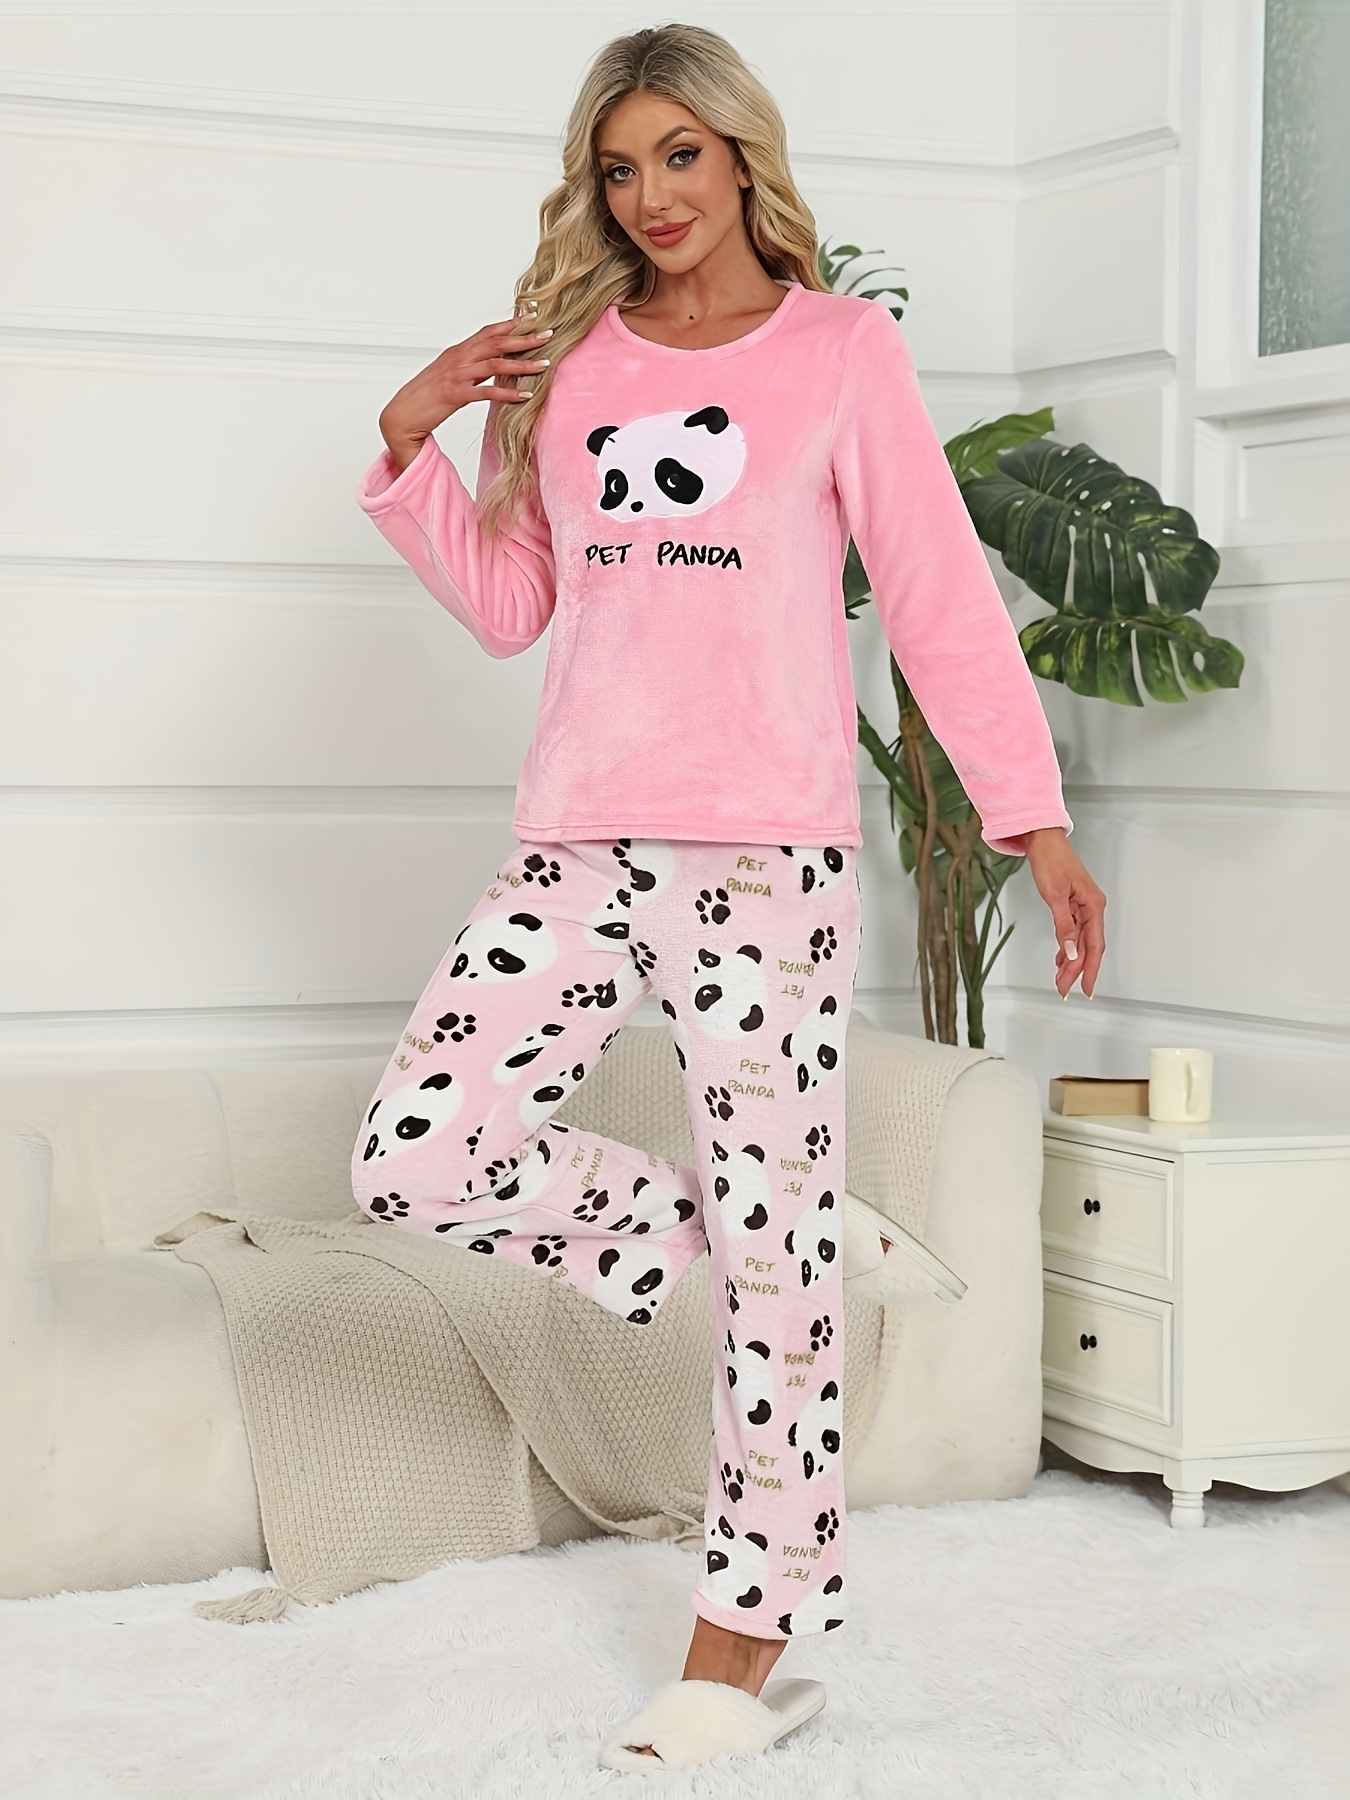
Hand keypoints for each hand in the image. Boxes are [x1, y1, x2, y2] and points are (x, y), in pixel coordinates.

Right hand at [378, 317, 553, 470]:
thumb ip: (468, 365)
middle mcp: (458, 358)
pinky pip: (487, 392)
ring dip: (523, 364)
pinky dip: (508, 393)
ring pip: (495, 364)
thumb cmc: (426, 396)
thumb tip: (490, 363)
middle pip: (496, 342)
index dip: (511, 323)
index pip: (488, 331)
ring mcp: (457, 375)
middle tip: (548, 334)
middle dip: (525, 338)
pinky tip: (524, 396)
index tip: (533, 317)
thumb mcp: (448, 374)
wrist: (402, 414)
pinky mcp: (456, 395)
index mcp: (457, 351)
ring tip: (545, 365)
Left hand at [1023, 827, 1105, 997]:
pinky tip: (1059, 959)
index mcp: (1093, 906)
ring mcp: (1082, 907)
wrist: (1044, 840)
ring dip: (1070, 962)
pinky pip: (1072, 932)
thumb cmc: (1051, 861)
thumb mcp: (1055, 896)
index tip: (1086, 990)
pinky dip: (1066, 947)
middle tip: (1063, 990)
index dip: (1091, 970)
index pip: (1094, 946)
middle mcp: (1092, 908)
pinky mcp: (1072, 904)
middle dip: (1076, 971)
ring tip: (1060, 980)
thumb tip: (1070, 952)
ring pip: (1079, 942)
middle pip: (1087, 947)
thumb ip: (1063, 926)